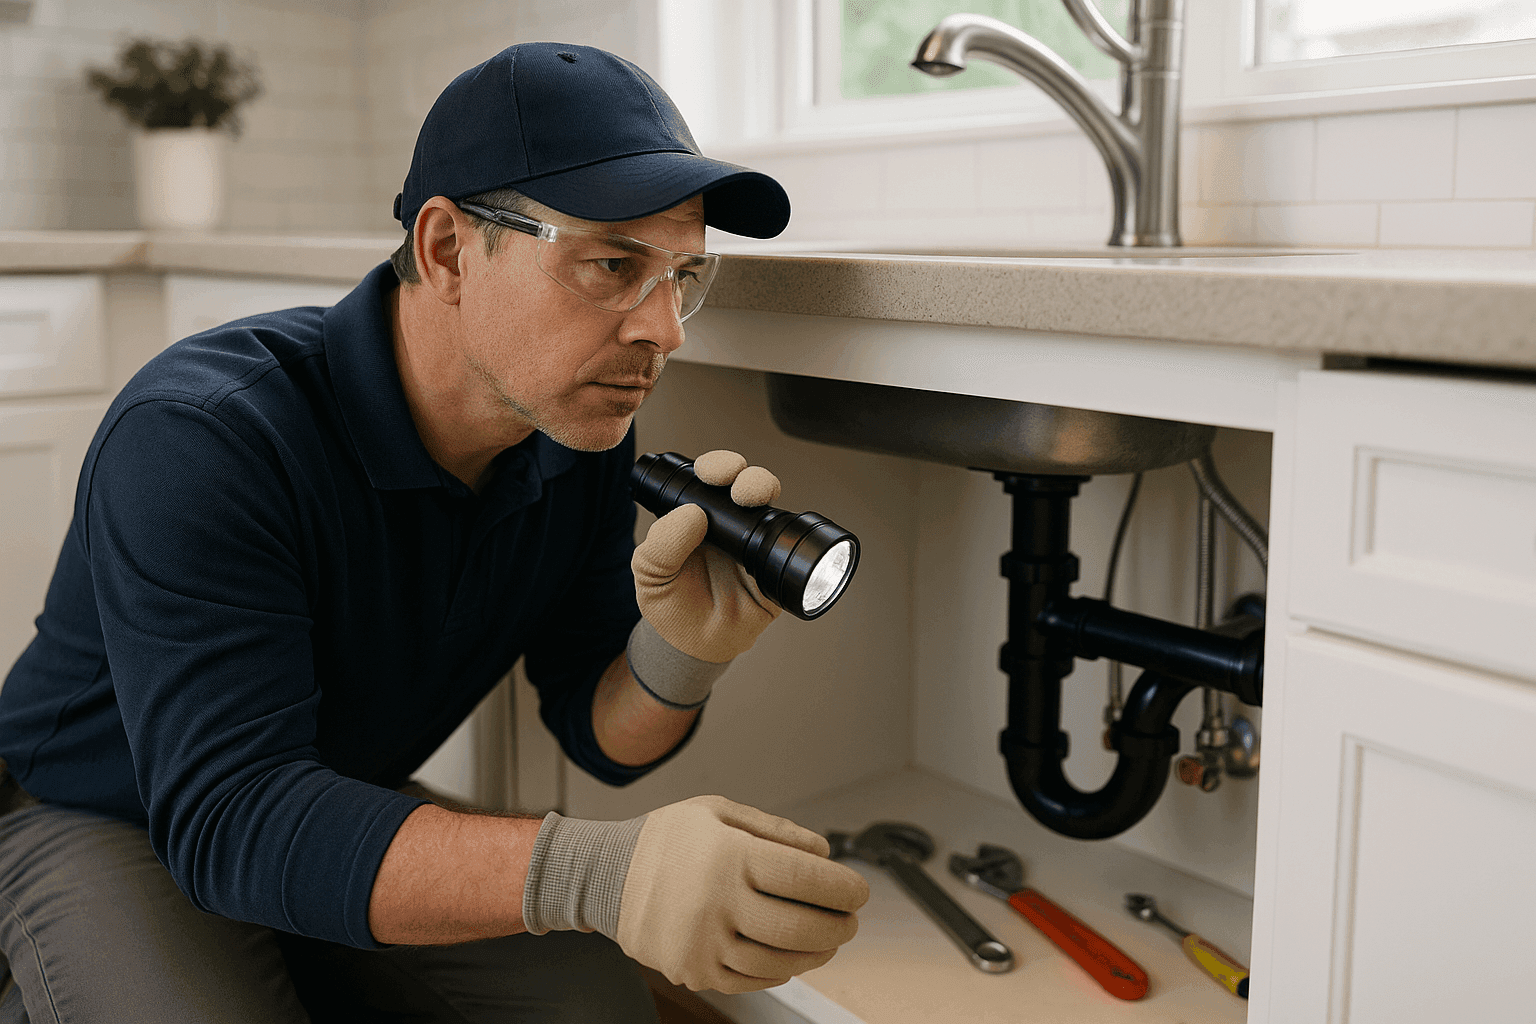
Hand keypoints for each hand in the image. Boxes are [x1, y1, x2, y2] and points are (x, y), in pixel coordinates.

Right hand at [619, 796, 868, 992]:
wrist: (606, 876)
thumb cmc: (667, 839)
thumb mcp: (719, 811)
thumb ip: (776, 830)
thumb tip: (824, 851)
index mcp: (730, 856)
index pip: (807, 878)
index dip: (843, 888)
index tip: (859, 892)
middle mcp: (718, 902)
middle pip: (800, 927)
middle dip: (838, 925)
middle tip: (849, 919)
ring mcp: (704, 942)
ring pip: (780, 961)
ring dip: (815, 953)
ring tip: (827, 940)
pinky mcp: (695, 969)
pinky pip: (752, 979)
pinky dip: (781, 970)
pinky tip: (792, 957)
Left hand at [632, 450, 783, 663]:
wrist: (695, 647)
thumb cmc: (670, 605)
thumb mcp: (650, 573)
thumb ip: (661, 543)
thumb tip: (692, 513)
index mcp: (697, 517)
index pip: (710, 480)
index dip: (715, 467)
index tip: (711, 473)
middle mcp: (729, 524)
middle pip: (744, 483)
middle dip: (744, 474)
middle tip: (737, 485)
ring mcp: (755, 543)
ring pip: (769, 504)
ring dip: (765, 489)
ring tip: (753, 499)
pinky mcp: (776, 568)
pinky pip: (792, 547)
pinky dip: (793, 534)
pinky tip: (780, 534)